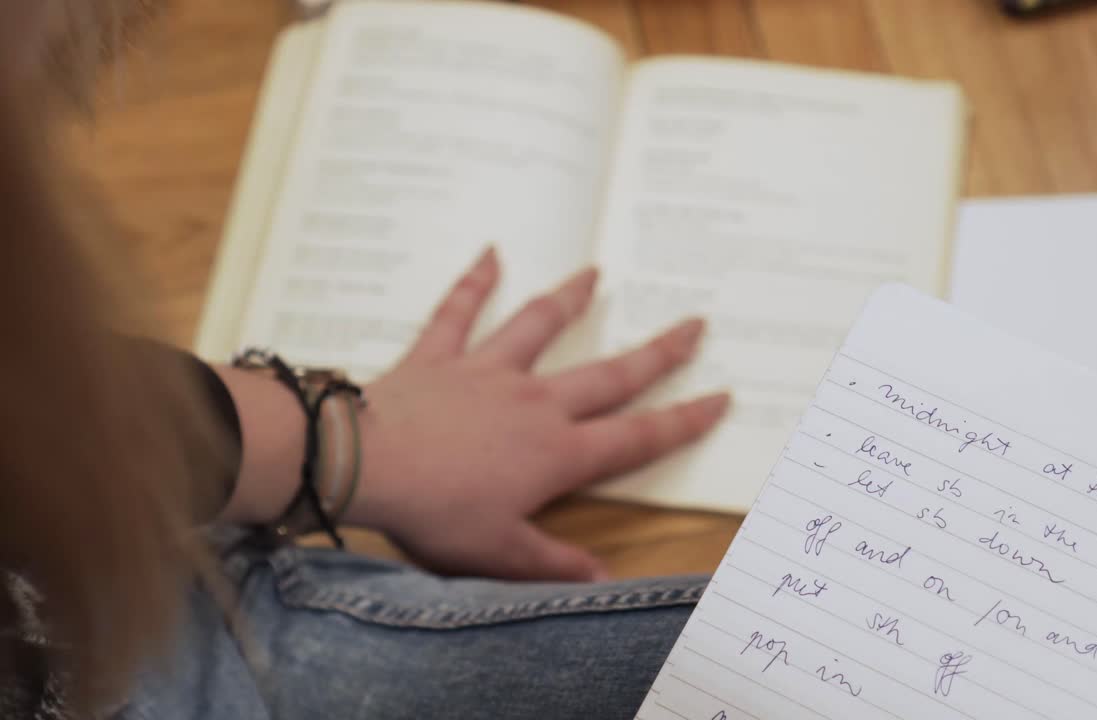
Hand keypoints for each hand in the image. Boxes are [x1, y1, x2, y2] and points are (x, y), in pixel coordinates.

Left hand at [347, 248, 728, 580]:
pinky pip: (458, 312)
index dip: (684, 420)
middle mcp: (534, 403)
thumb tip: (604, 579)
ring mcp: (488, 372)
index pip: (637, 437)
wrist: (364, 465)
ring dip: (570, 299)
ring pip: (539, 327)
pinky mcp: (440, 356)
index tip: (722, 397)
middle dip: (658, 352)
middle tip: (694, 323)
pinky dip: (474, 281)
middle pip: (609, 373)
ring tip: (595, 273)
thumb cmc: (435, 514)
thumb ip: (555, 563)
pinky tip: (490, 253)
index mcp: (557, 453)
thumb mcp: (500, 553)